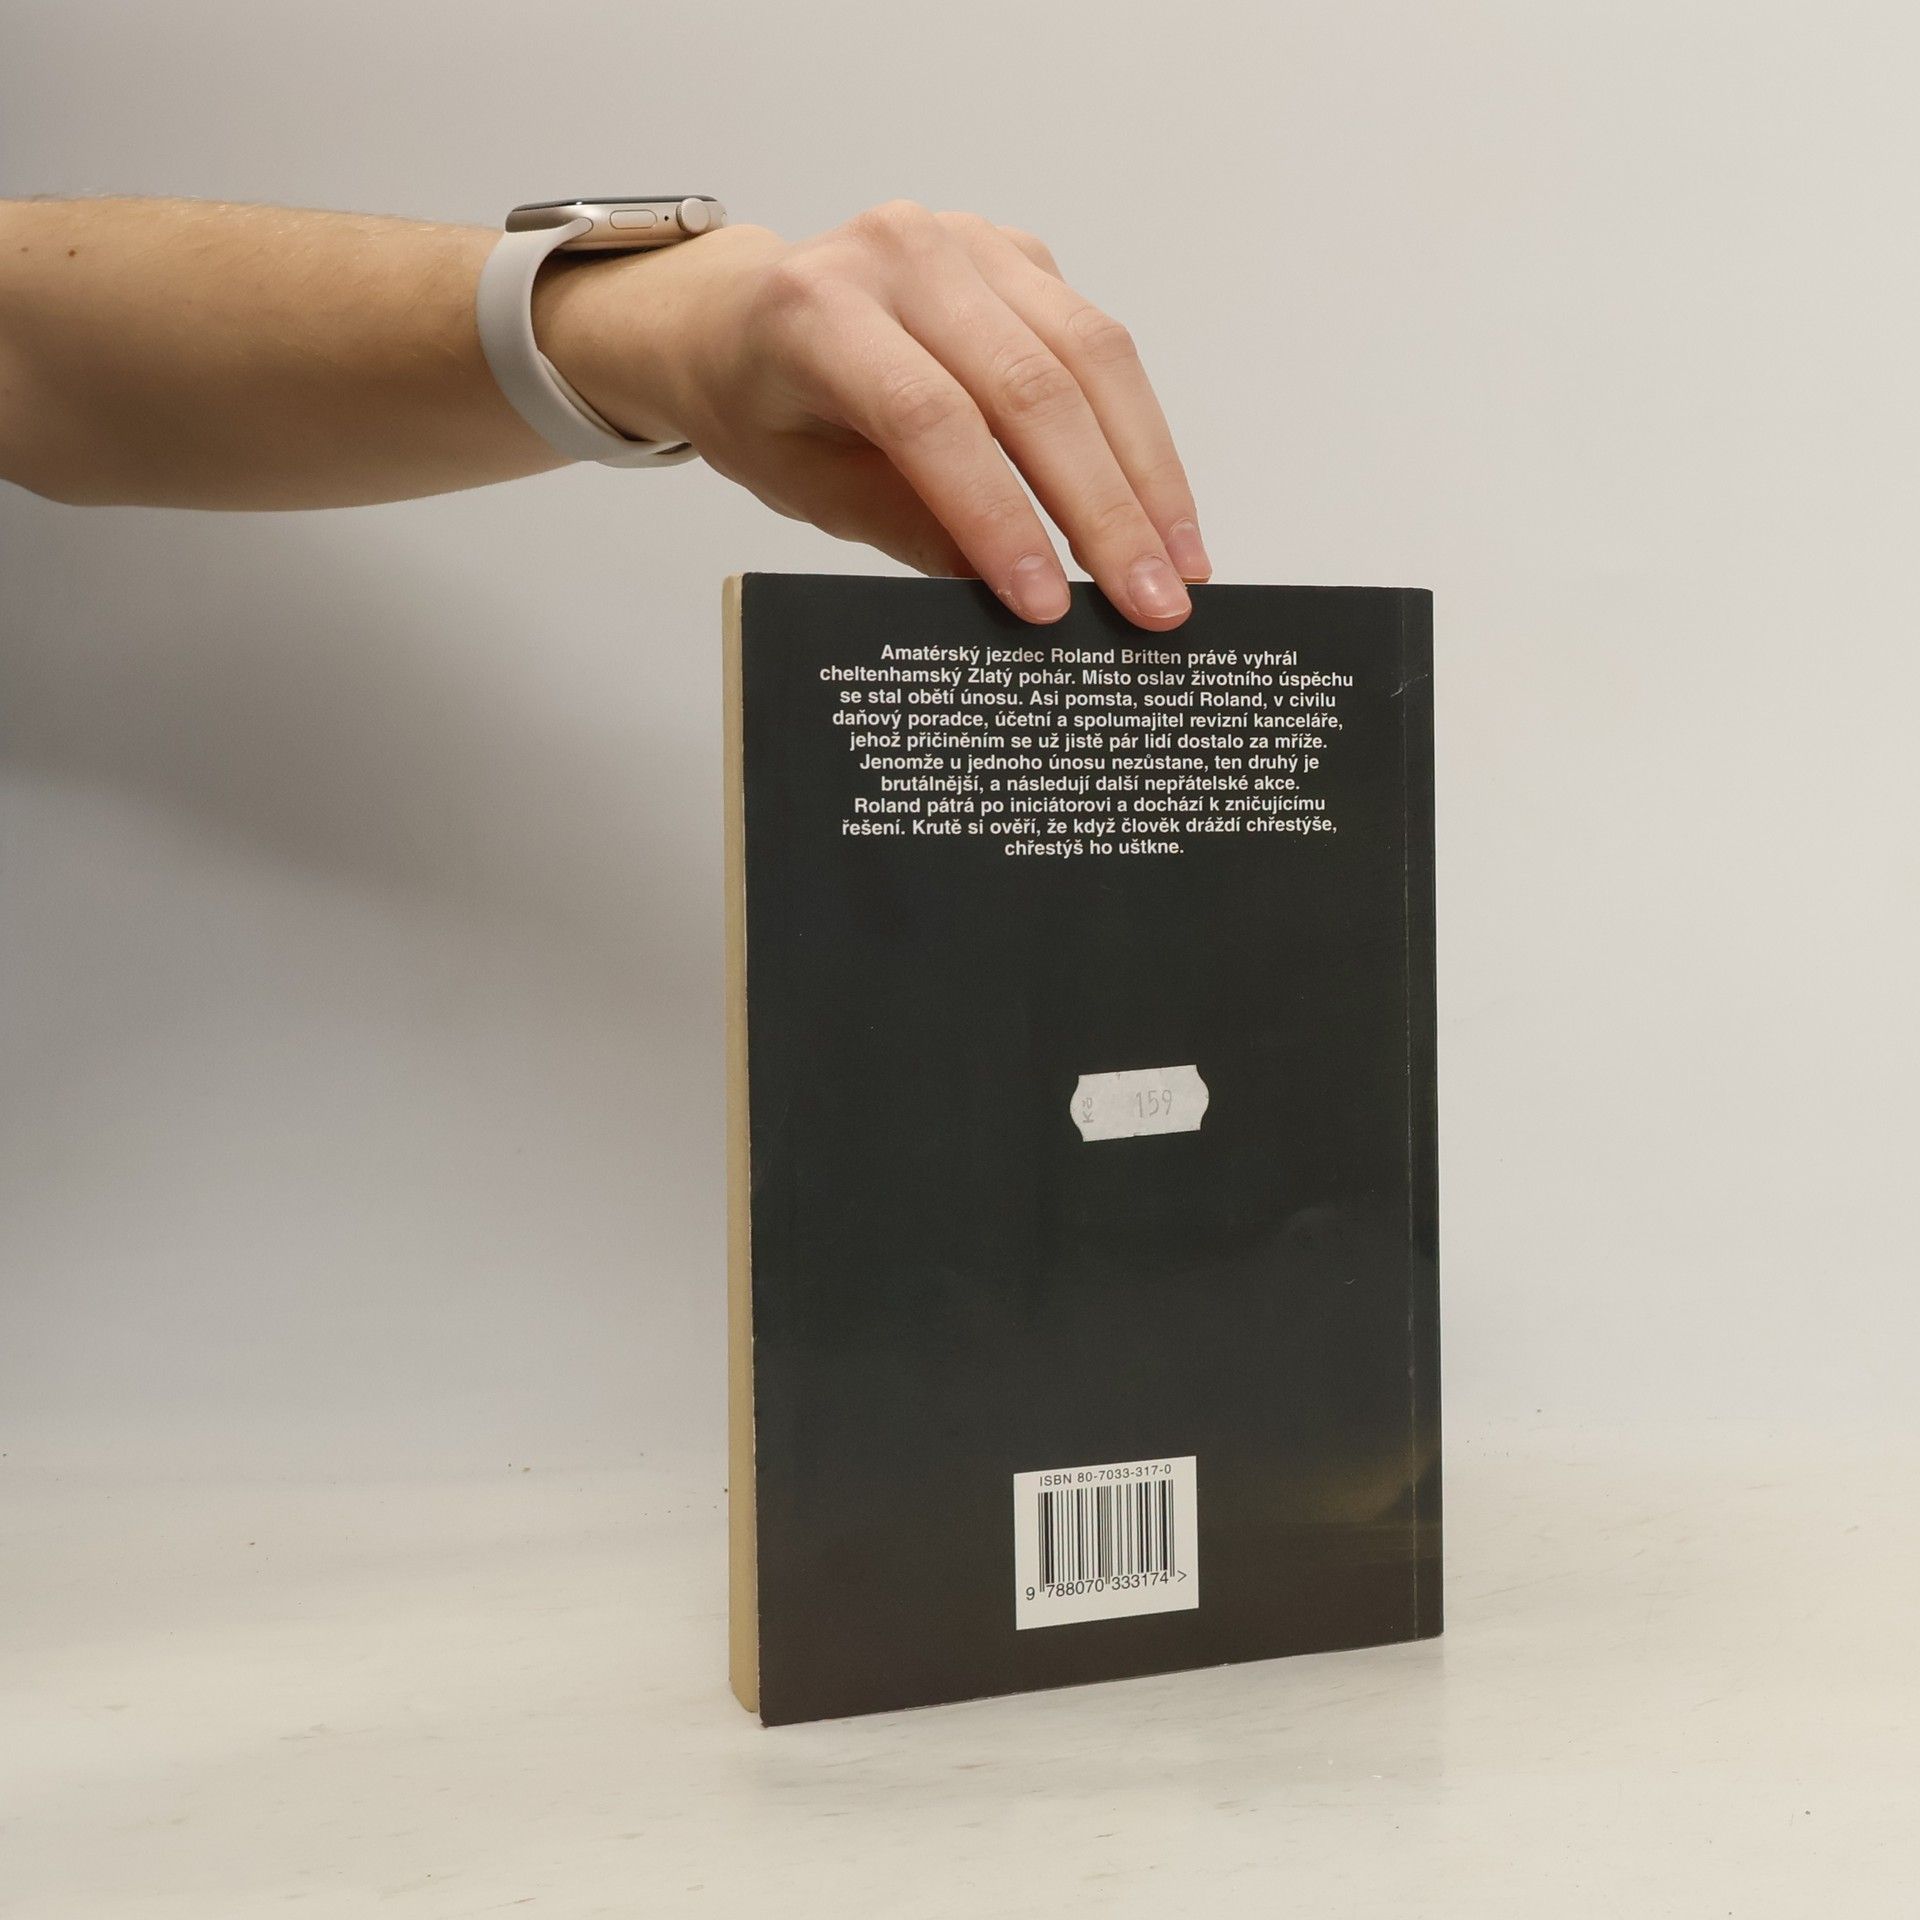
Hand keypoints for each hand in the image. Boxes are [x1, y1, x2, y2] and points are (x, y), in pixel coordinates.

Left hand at [537, 202, 1210, 629]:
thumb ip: (908, 529)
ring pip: (1089, 356)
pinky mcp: (1020, 256)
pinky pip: (1100, 345)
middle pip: (1029, 387)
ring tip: (1181, 567)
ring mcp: (969, 243)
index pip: (932, 419)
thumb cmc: (764, 406)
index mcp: (819, 312)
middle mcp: (902, 254)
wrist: (740, 318)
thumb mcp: (807, 486)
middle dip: (1103, 509)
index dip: (1000, 516)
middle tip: (1151, 604)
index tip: (1049, 605)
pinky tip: (1162, 508)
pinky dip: (1139, 432)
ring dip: (1146, 473)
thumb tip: (1011, 593)